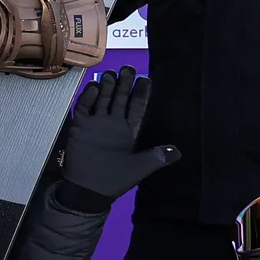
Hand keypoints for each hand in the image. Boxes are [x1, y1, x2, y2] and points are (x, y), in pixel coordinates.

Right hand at [57, 66, 181, 199]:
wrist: (88, 190)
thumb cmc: (115, 179)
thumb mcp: (141, 168)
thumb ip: (157, 157)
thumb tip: (179, 152)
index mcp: (128, 131)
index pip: (136, 107)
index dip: (141, 94)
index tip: (146, 79)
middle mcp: (112, 124)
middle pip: (119, 98)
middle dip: (124, 83)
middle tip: (128, 68)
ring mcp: (95, 124)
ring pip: (102, 99)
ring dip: (107, 86)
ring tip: (112, 74)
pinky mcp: (80, 126)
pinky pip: (84, 107)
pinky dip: (88, 97)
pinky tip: (95, 87)